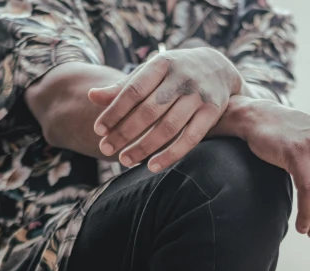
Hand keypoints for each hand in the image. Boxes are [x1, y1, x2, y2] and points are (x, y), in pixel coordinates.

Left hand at [88, 48, 242, 170]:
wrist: (218, 68)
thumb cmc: (174, 74)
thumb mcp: (151, 73)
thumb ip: (124, 87)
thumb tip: (92, 96)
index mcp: (162, 64)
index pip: (133, 90)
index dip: (114, 111)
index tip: (98, 130)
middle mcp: (181, 78)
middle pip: (148, 110)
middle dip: (125, 132)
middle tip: (105, 150)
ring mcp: (198, 96)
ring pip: (168, 127)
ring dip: (144, 147)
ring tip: (124, 161)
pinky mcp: (212, 112)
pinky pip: (190, 138)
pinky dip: (171, 154)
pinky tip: (152, 167)